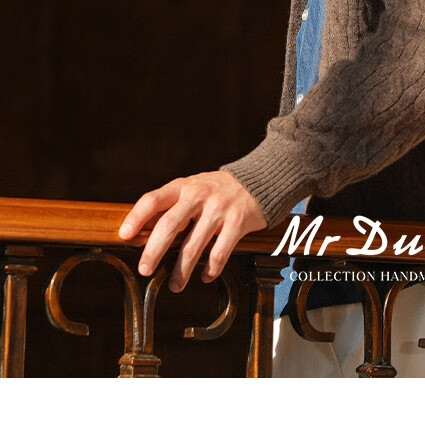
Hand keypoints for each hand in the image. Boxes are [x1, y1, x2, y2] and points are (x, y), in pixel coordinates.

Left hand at [118, 170, 266, 291]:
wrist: (259, 180)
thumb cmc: (218, 189)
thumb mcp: (194, 187)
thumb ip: (174, 205)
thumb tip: (144, 234)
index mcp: (184, 185)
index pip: (153, 199)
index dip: (136, 217)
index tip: (124, 235)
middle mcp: (199, 195)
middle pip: (169, 225)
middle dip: (154, 251)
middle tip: (144, 270)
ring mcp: (219, 209)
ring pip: (193, 246)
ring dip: (181, 271)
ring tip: (174, 286)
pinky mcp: (237, 222)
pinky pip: (219, 253)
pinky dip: (210, 269)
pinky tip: (205, 276)